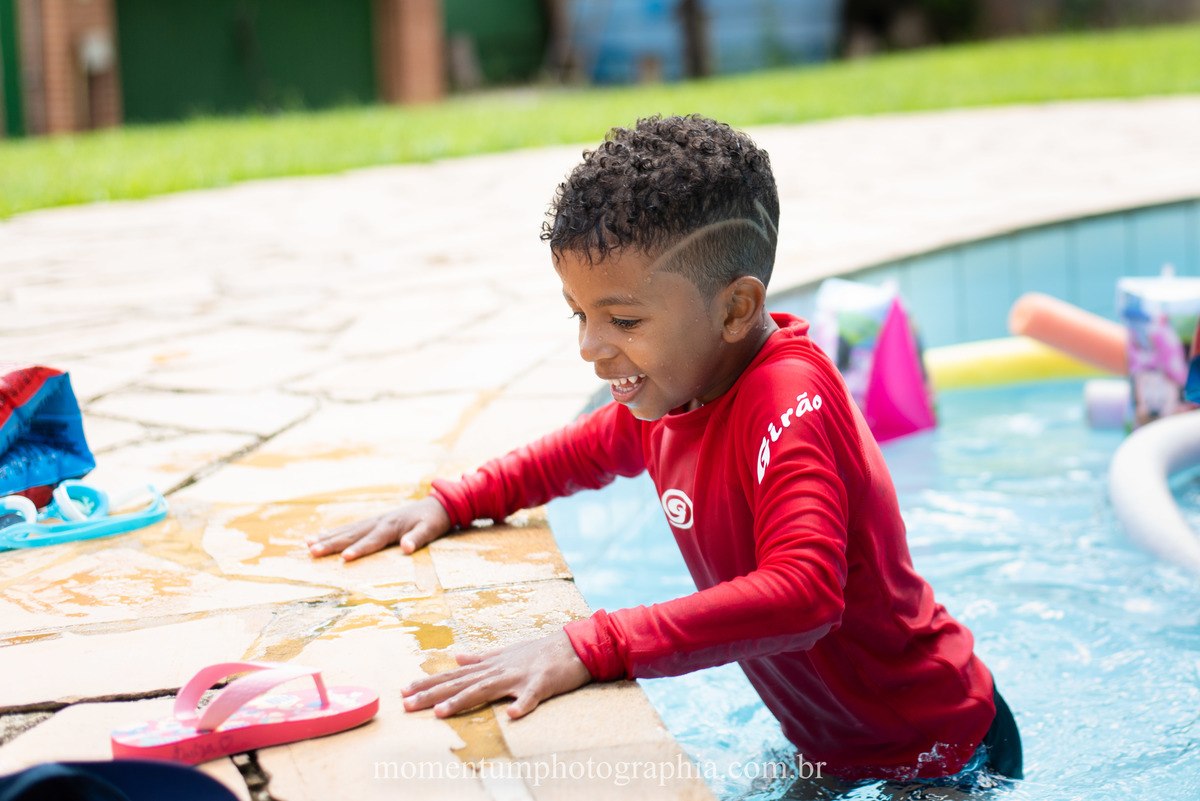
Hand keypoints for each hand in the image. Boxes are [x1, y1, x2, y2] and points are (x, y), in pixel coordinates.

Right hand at [306, 496, 451, 560]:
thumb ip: (418, 538)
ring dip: (327, 537)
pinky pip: (349, 528)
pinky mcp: (372, 521)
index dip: (358, 550)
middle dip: (331, 544)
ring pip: (346, 530)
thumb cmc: (432, 520)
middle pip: (351, 535)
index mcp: (391, 527)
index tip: (343, 558)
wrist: (436, 504)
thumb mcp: (430, 530)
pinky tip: (319, 535)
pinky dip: (333, 532)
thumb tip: (407, 548)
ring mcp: (373, 521)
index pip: (371, 541)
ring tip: (307, 544)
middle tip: (312, 551)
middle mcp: (378, 522)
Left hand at [402, 631, 591, 718]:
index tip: (403, 691)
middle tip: (407, 704)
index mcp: (490, 665)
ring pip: (486, 689)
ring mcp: (518, 676)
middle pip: (461, 683)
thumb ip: (481, 657)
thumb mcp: (506, 653)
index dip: (428, 683)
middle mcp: (499, 669)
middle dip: (433, 694)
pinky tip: (513, 715)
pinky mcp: (540, 684)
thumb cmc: (539, 652)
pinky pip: (531, 696)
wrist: (572, 646)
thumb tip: (457, 656)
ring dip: (463, 700)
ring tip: (441, 713)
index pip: (453, 675)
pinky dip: (522, 704)